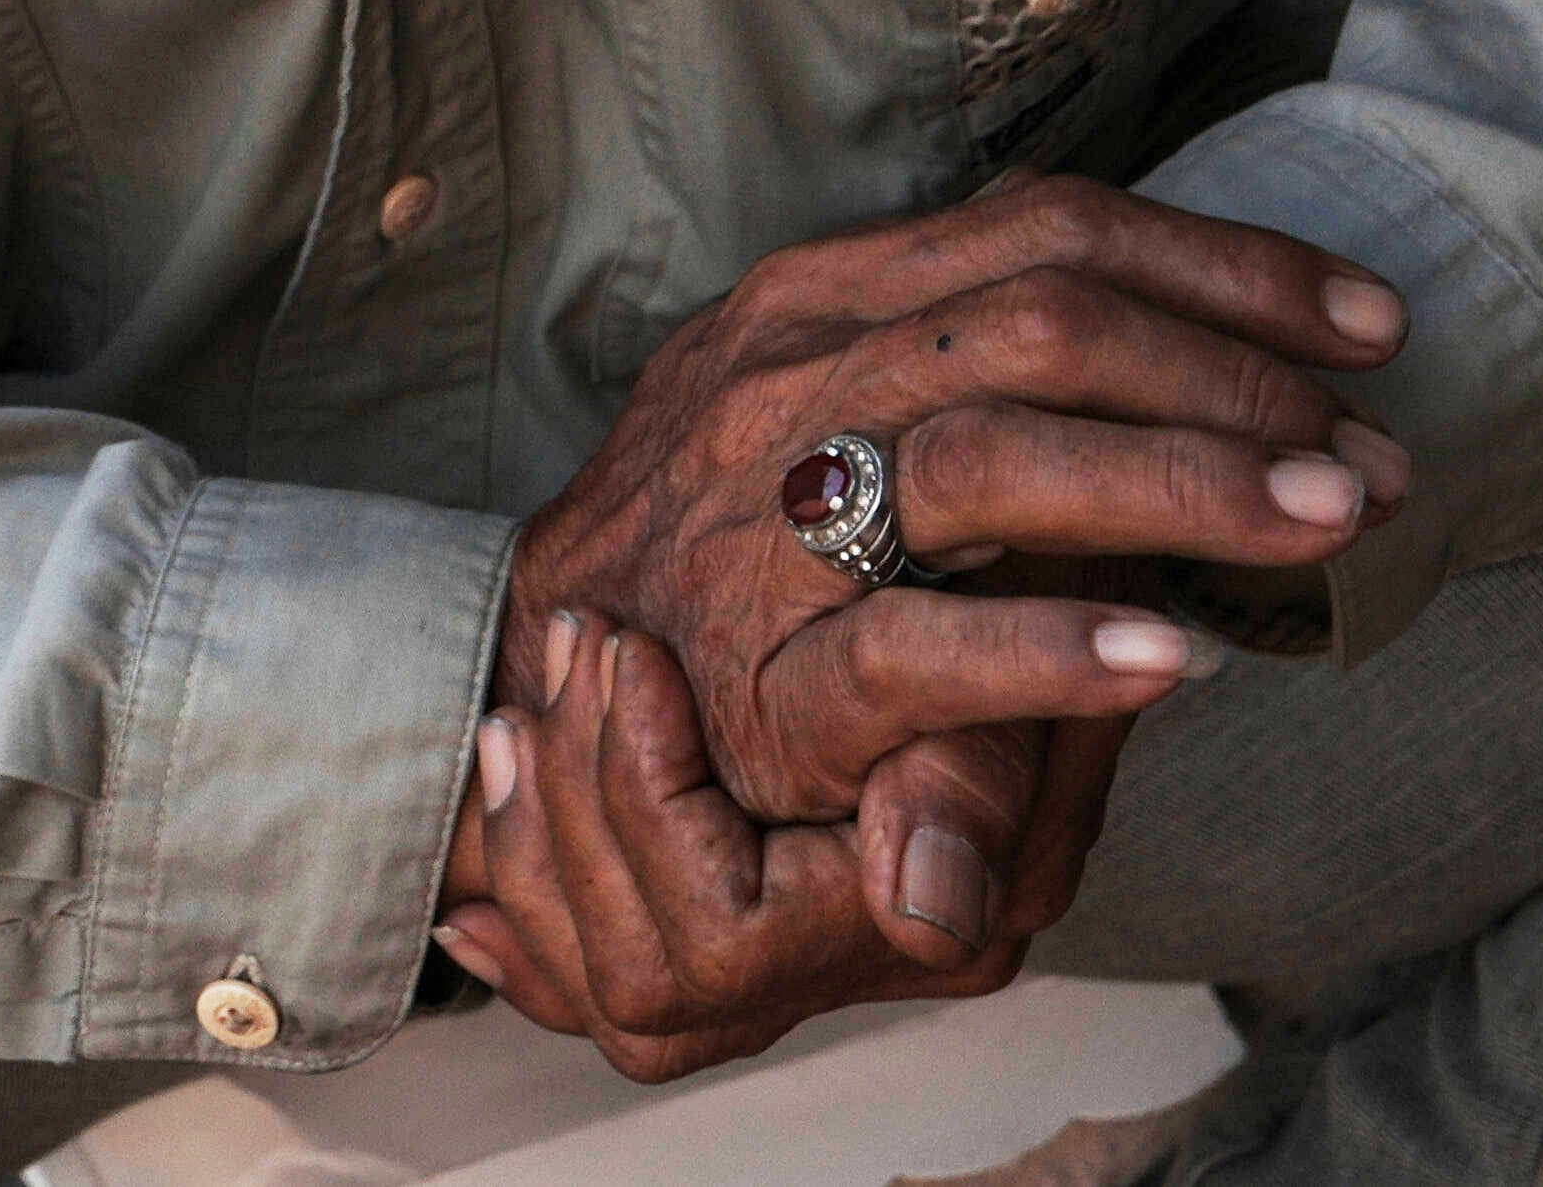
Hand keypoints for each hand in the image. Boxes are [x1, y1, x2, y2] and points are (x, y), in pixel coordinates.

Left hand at [440, 616, 1135, 1078]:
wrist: (1046, 557)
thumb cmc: (1040, 581)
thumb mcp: (1026, 660)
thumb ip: (968, 782)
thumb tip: (922, 918)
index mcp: (940, 924)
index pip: (723, 939)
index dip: (642, 798)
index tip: (629, 653)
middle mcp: (865, 963)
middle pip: (648, 981)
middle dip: (569, 814)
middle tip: (569, 652)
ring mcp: (806, 957)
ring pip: (614, 985)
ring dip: (542, 842)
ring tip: (519, 711)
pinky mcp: (750, 916)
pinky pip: (604, 972)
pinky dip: (539, 897)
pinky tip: (496, 841)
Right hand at [507, 175, 1398, 851]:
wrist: (537, 671)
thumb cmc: (729, 535)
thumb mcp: (839, 394)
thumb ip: (977, 355)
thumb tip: (1182, 330)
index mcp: (828, 294)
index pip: (1051, 228)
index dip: (1225, 262)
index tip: (1364, 322)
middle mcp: (797, 375)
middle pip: (1048, 319)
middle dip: (1240, 373)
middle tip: (1379, 447)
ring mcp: (769, 518)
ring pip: (995, 454)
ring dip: (1188, 481)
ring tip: (1329, 520)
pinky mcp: (763, 673)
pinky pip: (918, 648)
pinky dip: (1055, 648)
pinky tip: (1177, 661)